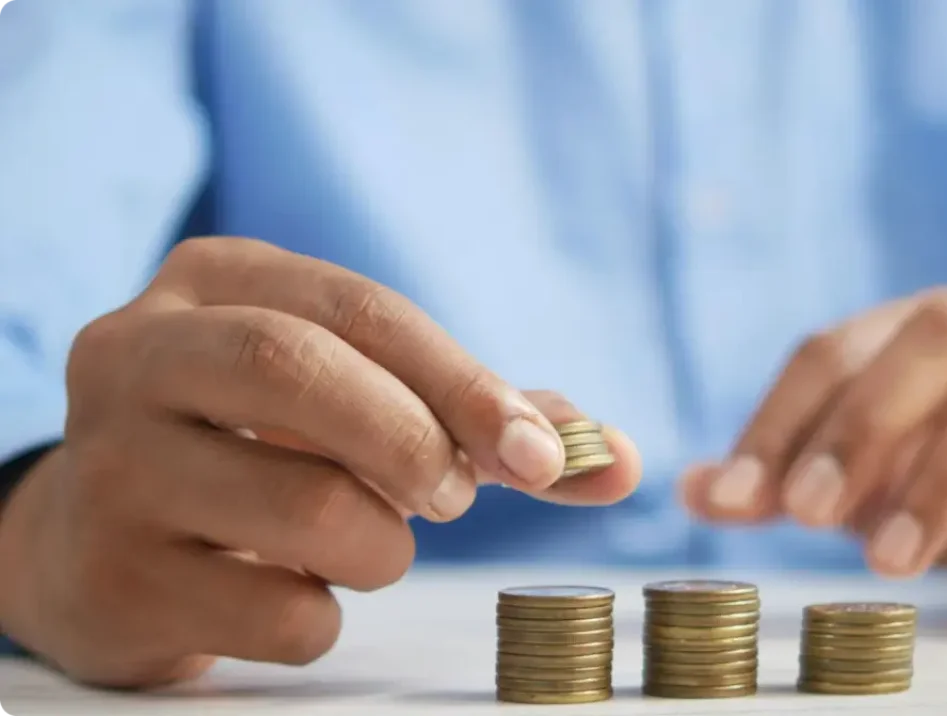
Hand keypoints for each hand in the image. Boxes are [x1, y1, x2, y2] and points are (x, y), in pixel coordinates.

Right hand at [0, 238, 640, 687]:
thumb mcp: (352, 399)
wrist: (99, 541)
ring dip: (381, 546)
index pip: (361, 309)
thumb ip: (483, 419)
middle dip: (415, 441)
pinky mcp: (110, 577)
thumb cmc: (260, 450)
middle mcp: (138, 355)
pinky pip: (276, 612)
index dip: (466, 382)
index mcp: (214, 283)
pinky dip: (324, 617)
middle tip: (455, 498)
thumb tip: (618, 459)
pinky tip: (293, 592)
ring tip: (365, 544)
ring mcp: (110, 467)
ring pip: (304, 507)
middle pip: (300, 369)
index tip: (542, 454)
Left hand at [682, 287, 946, 612]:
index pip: (838, 346)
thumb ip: (794, 478)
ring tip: (894, 562)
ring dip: (946, 479)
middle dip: (861, 424)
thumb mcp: (881, 477)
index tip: (733, 497)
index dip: (779, 418)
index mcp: (935, 328)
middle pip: (937, 335)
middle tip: (807, 515)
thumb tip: (693, 490)